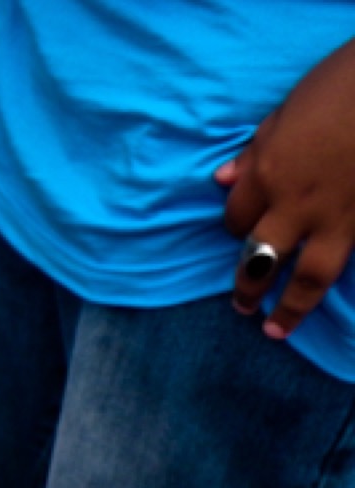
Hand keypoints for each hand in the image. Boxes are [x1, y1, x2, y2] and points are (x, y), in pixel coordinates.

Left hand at [218, 38, 354, 338]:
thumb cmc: (345, 80)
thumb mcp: (288, 107)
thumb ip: (256, 150)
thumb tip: (222, 178)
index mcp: (268, 174)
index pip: (236, 218)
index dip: (237, 224)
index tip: (242, 230)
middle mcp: (296, 205)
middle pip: (259, 258)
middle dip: (248, 285)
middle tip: (242, 305)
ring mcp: (340, 218)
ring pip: (308, 276)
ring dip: (289, 308)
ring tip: (274, 330)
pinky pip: (352, 258)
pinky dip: (340, 278)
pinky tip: (330, 296)